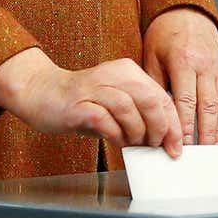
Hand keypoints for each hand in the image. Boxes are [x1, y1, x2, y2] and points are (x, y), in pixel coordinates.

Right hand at [0, 47, 183, 156]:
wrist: (42, 93)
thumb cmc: (83, 102)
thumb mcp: (117, 102)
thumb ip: (140, 113)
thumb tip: (167, 139)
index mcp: (127, 70)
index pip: (161, 97)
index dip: (173, 124)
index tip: (176, 146)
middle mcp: (112, 74)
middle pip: (150, 100)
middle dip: (159, 129)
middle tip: (154, 145)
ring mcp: (93, 88)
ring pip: (130, 109)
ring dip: (136, 133)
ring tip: (133, 143)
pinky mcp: (78, 104)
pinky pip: (105, 121)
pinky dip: (115, 135)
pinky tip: (115, 140)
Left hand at [143, 7, 217, 143]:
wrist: (186, 12)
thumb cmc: (165, 34)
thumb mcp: (151, 55)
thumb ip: (155, 84)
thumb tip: (154, 114)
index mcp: (184, 61)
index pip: (186, 101)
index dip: (185, 126)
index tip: (182, 145)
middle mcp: (205, 66)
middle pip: (208, 106)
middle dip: (205, 133)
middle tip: (200, 154)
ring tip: (213, 149)